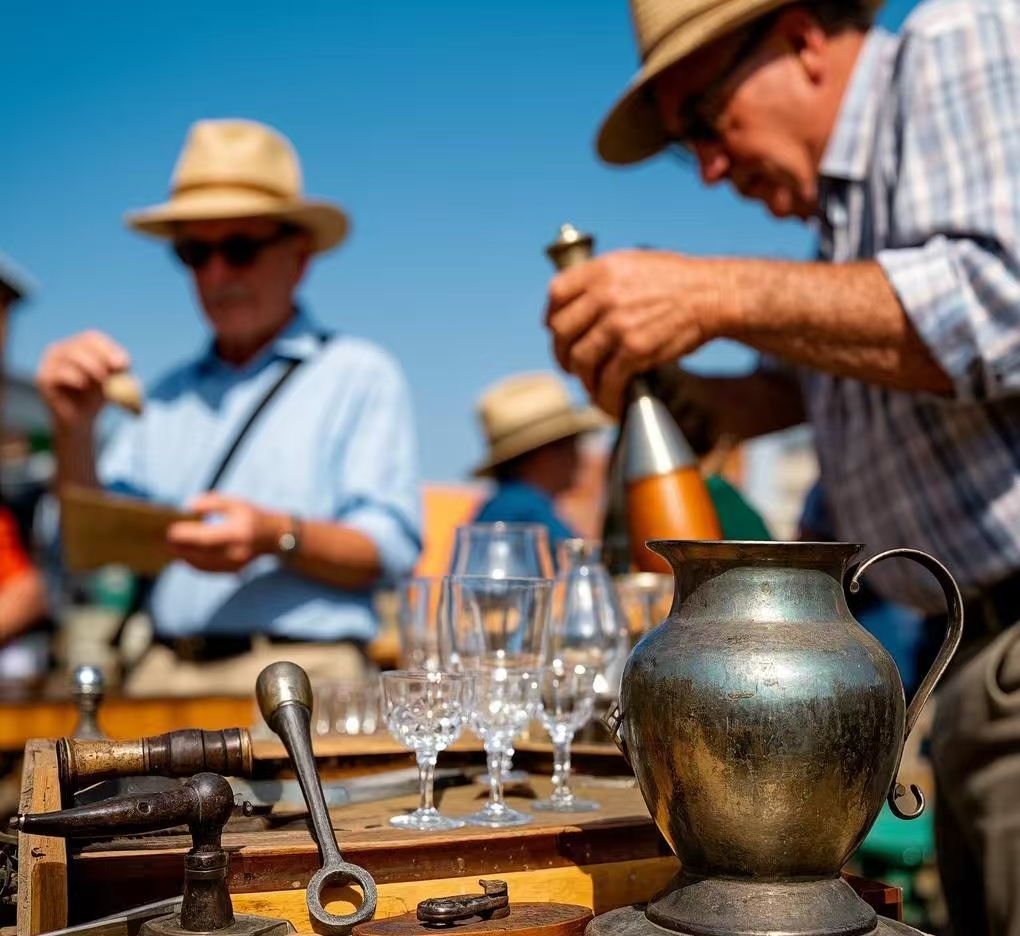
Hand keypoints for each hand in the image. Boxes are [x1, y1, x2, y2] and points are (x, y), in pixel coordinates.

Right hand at [36, 331, 130, 428]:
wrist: (80, 420)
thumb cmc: (97, 396)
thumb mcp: (113, 382)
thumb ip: (118, 372)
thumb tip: (124, 364)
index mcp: (78, 345)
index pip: (92, 338)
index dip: (109, 348)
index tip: (124, 364)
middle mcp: (61, 349)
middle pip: (81, 345)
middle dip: (100, 358)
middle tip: (112, 373)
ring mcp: (49, 361)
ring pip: (70, 356)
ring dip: (90, 368)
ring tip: (102, 383)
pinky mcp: (43, 377)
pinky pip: (59, 372)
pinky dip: (75, 378)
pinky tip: (82, 385)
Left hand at [166, 493, 285, 572]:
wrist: (275, 537)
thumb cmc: (252, 516)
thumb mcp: (235, 503)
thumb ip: (211, 502)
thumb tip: (189, 508)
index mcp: (239, 533)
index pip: (207, 538)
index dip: (187, 536)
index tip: (170, 530)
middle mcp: (237, 552)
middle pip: (201, 554)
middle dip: (180, 548)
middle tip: (162, 541)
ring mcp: (235, 565)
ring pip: (202, 565)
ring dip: (184, 558)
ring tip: (168, 549)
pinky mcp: (233, 572)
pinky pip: (208, 570)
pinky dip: (193, 564)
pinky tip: (183, 556)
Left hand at [545, 251, 732, 414]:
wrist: (712, 295)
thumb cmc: (676, 280)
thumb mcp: (633, 263)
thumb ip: (602, 280)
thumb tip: (577, 303)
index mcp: (602, 270)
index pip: (556, 294)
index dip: (551, 317)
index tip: (555, 332)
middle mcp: (605, 295)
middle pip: (562, 331)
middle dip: (561, 354)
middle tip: (570, 366)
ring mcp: (618, 323)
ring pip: (580, 360)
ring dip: (583, 379)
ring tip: (591, 387)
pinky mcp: (635, 349)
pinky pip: (608, 380)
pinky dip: (604, 397)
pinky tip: (609, 403)